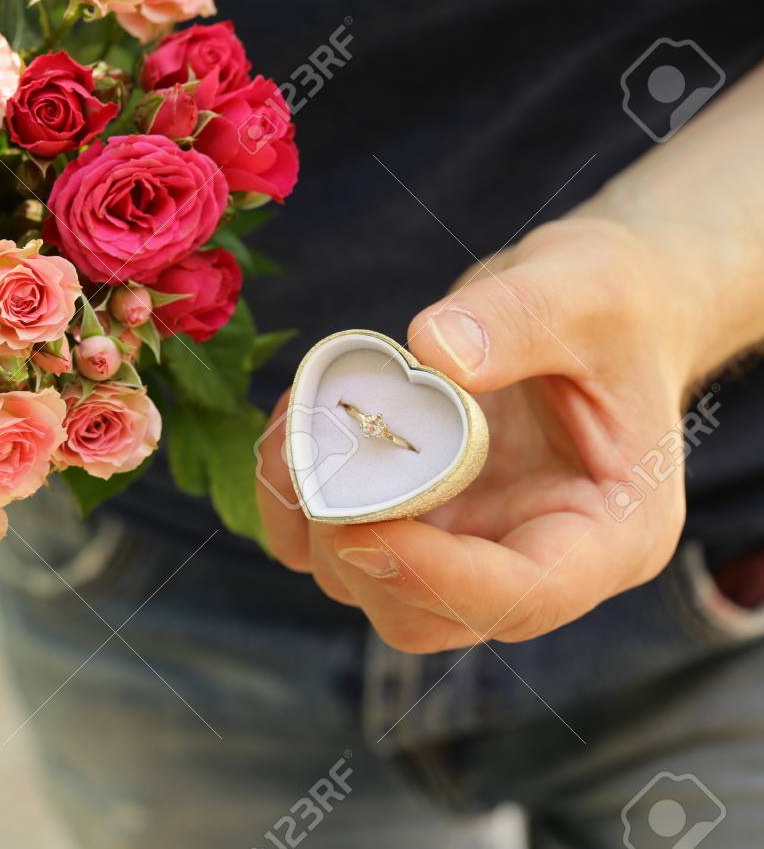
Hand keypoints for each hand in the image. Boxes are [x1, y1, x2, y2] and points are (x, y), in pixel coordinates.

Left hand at [257, 216, 712, 652]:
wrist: (591, 304)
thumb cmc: (611, 303)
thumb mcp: (585, 289)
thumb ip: (520, 318)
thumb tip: (434, 350)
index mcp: (607, 536)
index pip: (522, 596)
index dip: (435, 579)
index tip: (361, 529)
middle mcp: (532, 562)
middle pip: (427, 615)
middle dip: (357, 556)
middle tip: (317, 464)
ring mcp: (463, 547)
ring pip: (364, 586)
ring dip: (312, 521)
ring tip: (305, 417)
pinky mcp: (412, 520)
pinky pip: (332, 543)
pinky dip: (294, 498)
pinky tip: (298, 421)